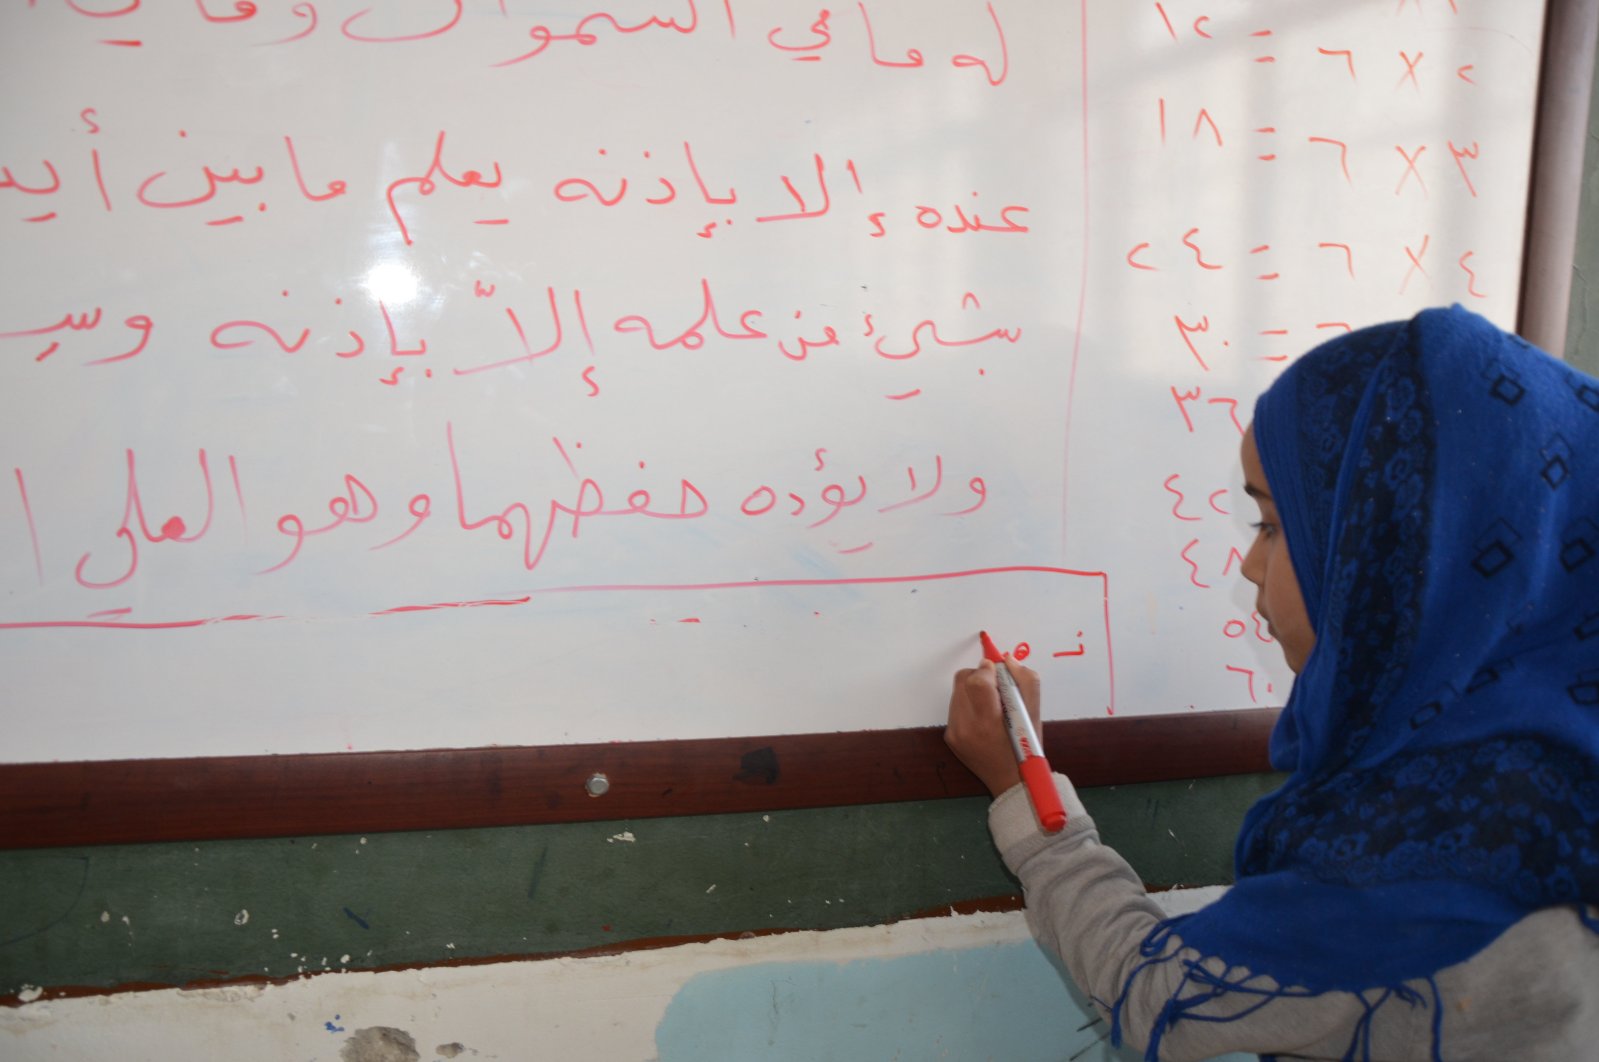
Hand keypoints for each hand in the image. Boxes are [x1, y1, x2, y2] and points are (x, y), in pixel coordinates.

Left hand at [943, 657, 1042, 798]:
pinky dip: (968, 705)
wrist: (1010, 780)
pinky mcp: (949, 736)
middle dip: (979, 676)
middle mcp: (966, 727)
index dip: (987, 670)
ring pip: (957, 691)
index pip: (976, 682)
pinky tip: (982, 718)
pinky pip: (955, 706)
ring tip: (990, 706)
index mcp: (988, 722)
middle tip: (996, 689)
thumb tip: (1007, 660)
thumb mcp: (1035, 714)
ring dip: (973, 690)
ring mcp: (955, 732)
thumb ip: (1025, 681)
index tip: (997, 673)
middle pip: (962, 680)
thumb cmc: (1026, 747)